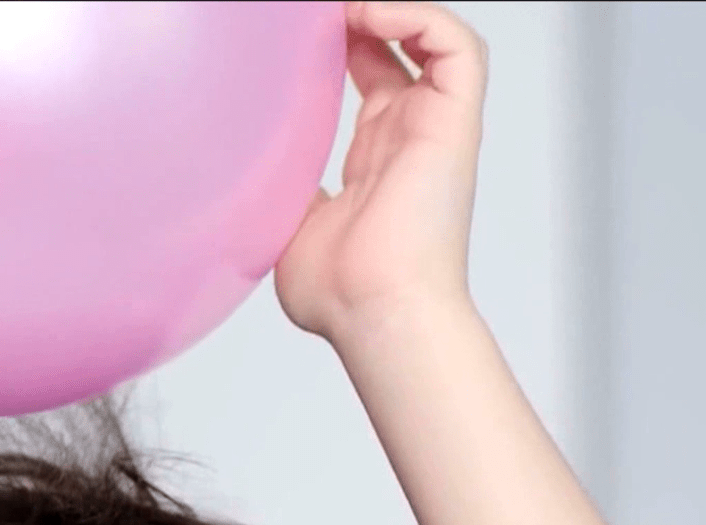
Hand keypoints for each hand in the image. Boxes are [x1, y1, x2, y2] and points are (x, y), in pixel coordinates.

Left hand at [275, 1, 487, 342]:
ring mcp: (434, 127)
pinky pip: (456, 46)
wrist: (373, 313)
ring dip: (390, 11)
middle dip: (359, 17)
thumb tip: (249, 170)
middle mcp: (408, 135)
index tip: (292, 32)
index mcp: (374, 155)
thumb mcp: (289, 224)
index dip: (337, 41)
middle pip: (396, 45)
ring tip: (345, 9)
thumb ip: (282, 188)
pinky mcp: (455, 124)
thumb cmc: (339, 293)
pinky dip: (418, 17)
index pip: (367, 73)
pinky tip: (368, 14)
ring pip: (432, 35)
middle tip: (316, 14)